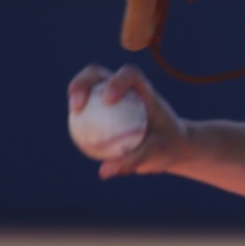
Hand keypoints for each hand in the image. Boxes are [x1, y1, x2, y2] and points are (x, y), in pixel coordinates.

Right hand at [68, 62, 187, 179]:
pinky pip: (88, 110)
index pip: (130, 75)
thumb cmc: (167, 147)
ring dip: (75, 94)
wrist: (170, 146)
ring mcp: (112, 95)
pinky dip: (79, 117)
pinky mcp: (103, 107)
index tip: (108, 100)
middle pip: (99, 73)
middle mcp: (125, 88)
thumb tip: (104, 171)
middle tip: (77, 105)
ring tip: (73, 113)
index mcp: (144, 90)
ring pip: (88, 87)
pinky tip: (75, 133)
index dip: (116, 81)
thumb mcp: (157, 155)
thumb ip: (134, 161)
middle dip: (83, 82)